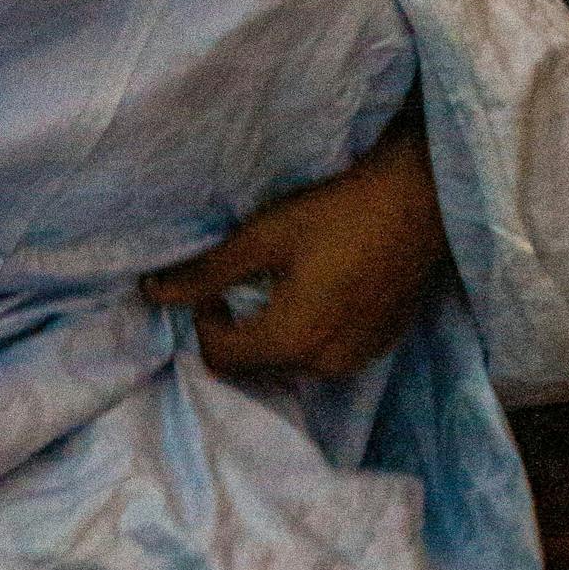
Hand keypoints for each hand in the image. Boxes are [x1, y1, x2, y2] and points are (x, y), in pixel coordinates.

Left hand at [141, 114, 447, 379]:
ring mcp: (359, 359)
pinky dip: (305, 333)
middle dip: (235, 332)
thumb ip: (206, 273)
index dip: (203, 321)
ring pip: (290, 363)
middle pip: (255, 367)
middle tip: (237, 282)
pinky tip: (312, 288)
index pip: (221, 359)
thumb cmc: (334, 213)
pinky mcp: (380, 345)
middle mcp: (327, 365)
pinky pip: (325, 354)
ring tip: (273, 283)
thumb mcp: (261, 238)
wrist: (416, 202)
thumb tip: (152, 294)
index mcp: (292, 341)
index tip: (214, 282)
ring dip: (269, 334)